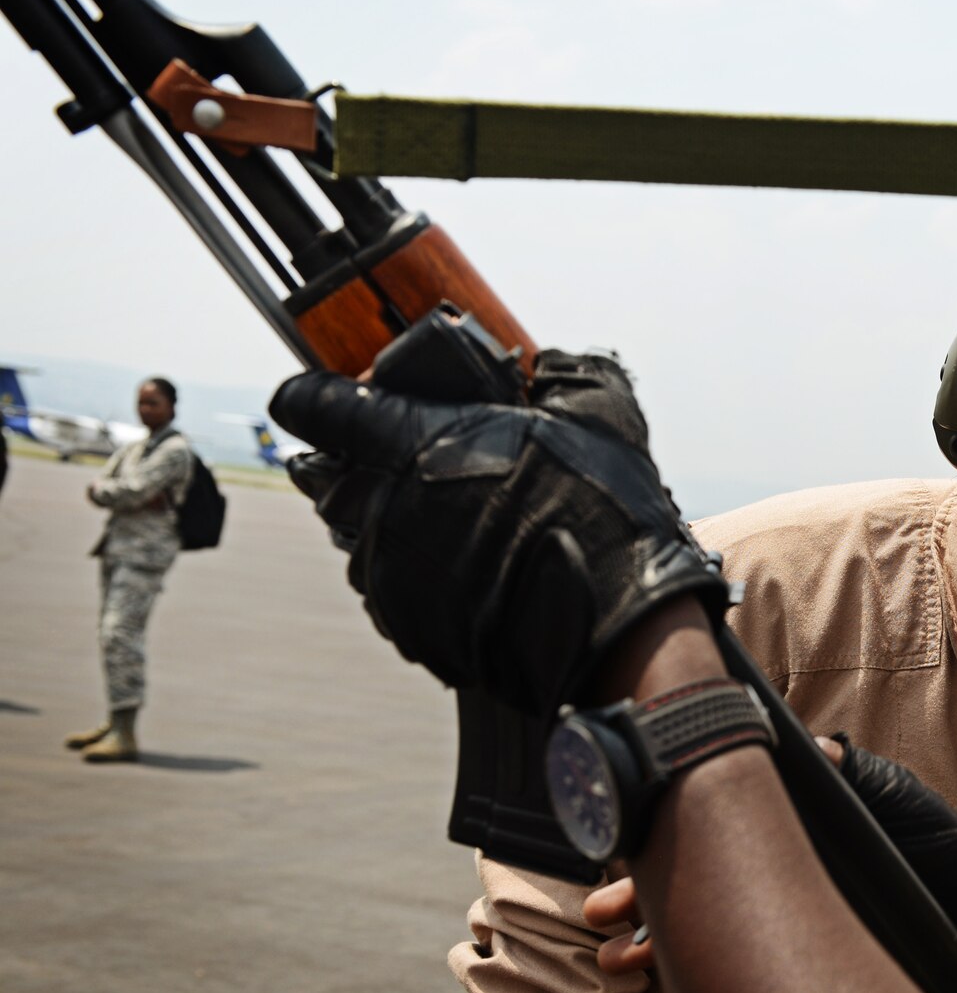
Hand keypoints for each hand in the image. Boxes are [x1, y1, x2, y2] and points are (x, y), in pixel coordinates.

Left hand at [269, 351, 731, 716]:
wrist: (610, 620)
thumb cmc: (599, 511)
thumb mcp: (601, 414)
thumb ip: (567, 374)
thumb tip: (555, 367)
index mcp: (407, 438)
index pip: (310, 404)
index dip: (316, 397)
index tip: (337, 398)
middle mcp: (377, 503)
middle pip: (323, 475)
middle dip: (357, 464)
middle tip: (415, 462)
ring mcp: (385, 569)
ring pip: (358, 535)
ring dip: (391, 522)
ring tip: (456, 522)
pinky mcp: (402, 624)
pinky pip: (390, 588)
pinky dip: (419, 576)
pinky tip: (471, 571)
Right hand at [585, 735, 956, 982]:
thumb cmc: (937, 844)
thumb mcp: (894, 796)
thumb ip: (849, 773)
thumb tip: (813, 747)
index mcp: (786, 830)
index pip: (708, 833)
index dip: (658, 846)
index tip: (621, 860)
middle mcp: (777, 876)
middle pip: (691, 889)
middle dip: (638, 907)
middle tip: (601, 924)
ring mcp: (787, 924)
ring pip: (704, 941)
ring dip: (655, 957)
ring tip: (620, 967)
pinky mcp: (804, 968)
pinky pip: (744, 987)